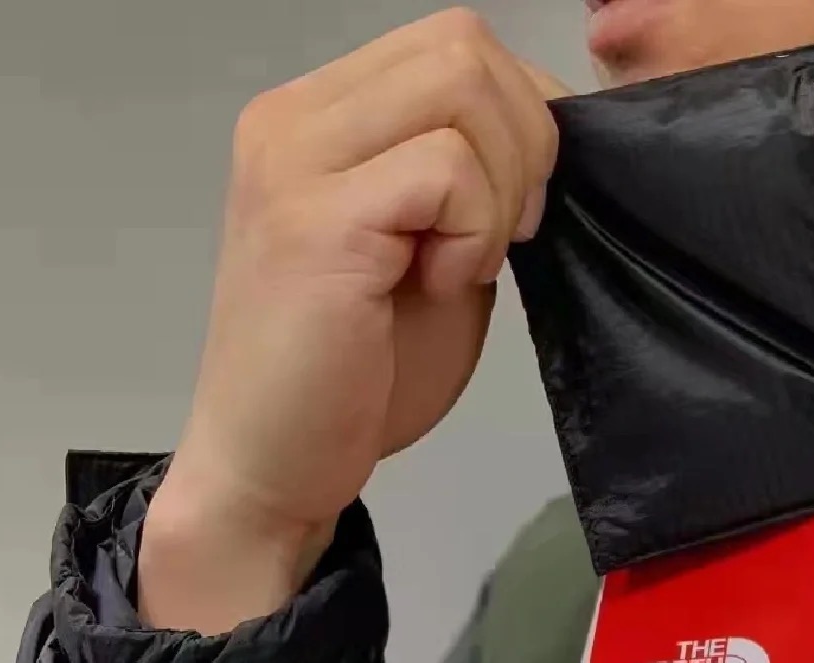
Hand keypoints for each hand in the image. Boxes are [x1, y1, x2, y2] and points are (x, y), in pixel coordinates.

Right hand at [141, 9, 567, 630]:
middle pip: (463, 44)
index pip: (450, 42)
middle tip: (503, 241)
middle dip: (524, 143)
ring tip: (461, 267)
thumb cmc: (347, 382)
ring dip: (499, 188)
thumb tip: (540, 136)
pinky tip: (439, 288)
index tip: (517, 210)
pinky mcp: (317, 222)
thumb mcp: (423, 253)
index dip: (520, 113)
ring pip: (461, 90)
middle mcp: (290, 119)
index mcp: (314, 118)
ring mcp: (295, 162)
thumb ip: (464, 185)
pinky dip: (473, 231)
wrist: (273, 469)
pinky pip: (446, 170)